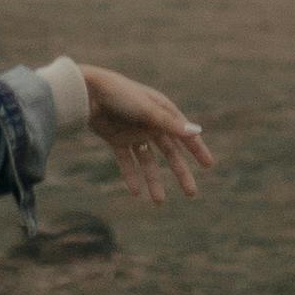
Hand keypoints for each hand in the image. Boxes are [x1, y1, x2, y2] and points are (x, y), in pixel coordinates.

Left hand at [76, 69, 211, 207]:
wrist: (86, 92)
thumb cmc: (119, 94)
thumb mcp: (147, 110)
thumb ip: (170, 124)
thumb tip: (197, 132)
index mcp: (162, 111)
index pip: (184, 134)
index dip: (197, 149)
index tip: (209, 165)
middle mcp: (151, 123)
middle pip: (170, 152)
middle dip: (180, 172)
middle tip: (192, 193)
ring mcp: (134, 133)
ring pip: (148, 161)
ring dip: (154, 181)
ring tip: (159, 202)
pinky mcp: (116, 140)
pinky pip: (127, 162)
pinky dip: (132, 176)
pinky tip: (136, 193)